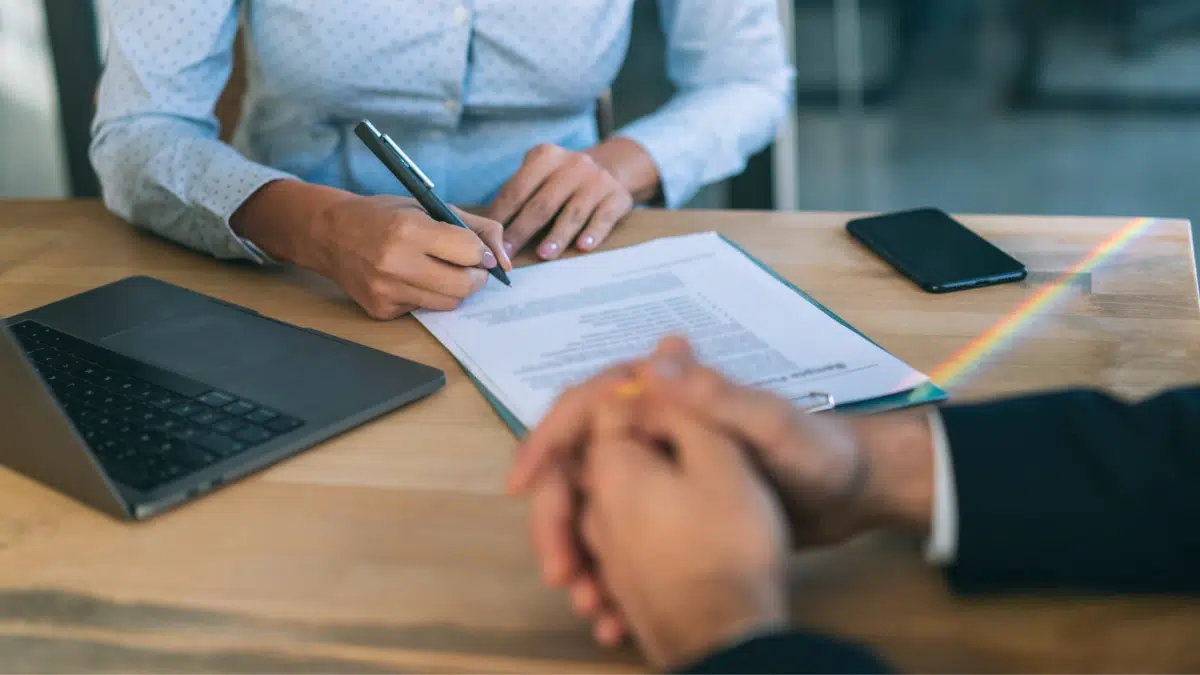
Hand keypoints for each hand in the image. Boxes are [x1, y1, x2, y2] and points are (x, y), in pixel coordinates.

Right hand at [305, 195, 510, 318]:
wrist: (330, 234)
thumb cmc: (384, 216)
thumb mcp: (427, 206)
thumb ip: (474, 227)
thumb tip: (505, 259)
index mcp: (410, 229)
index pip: (470, 252)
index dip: (481, 253)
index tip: (477, 251)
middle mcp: (397, 262)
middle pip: (464, 285)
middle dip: (476, 277)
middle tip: (469, 268)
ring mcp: (387, 290)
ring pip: (448, 303)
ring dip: (455, 289)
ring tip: (440, 271)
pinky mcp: (381, 310)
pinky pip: (423, 310)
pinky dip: (427, 296)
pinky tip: (411, 279)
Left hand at [488, 141, 642, 259]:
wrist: (613, 167)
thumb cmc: (564, 180)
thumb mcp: (541, 173)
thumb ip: (520, 193)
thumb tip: (490, 230)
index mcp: (545, 157)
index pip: (517, 189)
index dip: (502, 216)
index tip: (490, 240)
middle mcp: (573, 164)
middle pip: (542, 203)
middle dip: (522, 231)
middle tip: (508, 254)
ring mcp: (597, 180)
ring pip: (573, 212)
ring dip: (557, 236)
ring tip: (544, 255)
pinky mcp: (617, 196)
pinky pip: (603, 218)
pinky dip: (593, 233)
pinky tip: (583, 247)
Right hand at [510, 337, 934, 641]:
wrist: (854, 493)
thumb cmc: (819, 451)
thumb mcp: (772, 426)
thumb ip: (717, 397)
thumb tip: (650, 359)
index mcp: (670, 396)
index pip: (588, 405)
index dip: (548, 440)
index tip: (524, 486)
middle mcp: (655, 426)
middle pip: (580, 463)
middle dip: (560, 518)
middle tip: (561, 571)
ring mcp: (661, 466)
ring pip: (595, 506)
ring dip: (583, 553)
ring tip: (590, 602)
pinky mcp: (671, 504)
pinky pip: (622, 535)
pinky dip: (612, 570)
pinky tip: (614, 608)